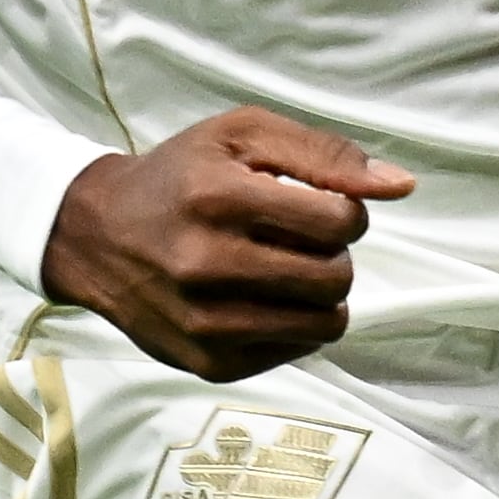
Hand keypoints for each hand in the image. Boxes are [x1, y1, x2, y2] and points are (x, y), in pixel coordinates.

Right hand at [41, 105, 414, 381]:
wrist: (97, 236)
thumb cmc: (180, 176)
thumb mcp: (242, 135)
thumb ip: (325, 153)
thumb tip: (402, 185)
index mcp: (218, 197)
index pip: (338, 221)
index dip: (344, 211)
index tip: (318, 206)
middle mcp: (207, 263)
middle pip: (335, 276)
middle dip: (334, 255)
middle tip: (302, 240)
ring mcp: (206, 322)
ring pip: (324, 322)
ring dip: (322, 294)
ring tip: (289, 270)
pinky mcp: (208, 363)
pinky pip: (296, 352)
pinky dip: (294, 324)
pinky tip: (263, 298)